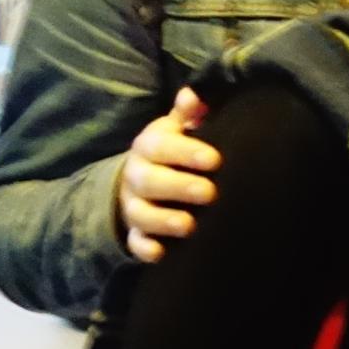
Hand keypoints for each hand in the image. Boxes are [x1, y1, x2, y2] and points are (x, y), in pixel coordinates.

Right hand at [119, 86, 219, 261]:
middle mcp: (137, 175)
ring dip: (163, 220)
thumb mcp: (178, 128)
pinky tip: (161, 254)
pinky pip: (135, 242)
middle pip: (150, 181)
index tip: (215, 160)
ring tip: (190, 225)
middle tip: (211, 193)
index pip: (161, 146)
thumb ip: (189, 112)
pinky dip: (145, 249)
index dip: (186, 152)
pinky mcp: (135, 232)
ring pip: (141, 214)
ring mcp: (133, 205)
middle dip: (179, 187)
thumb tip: (196, 94)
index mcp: (149, 146)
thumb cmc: (172, 151)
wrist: (140, 181)